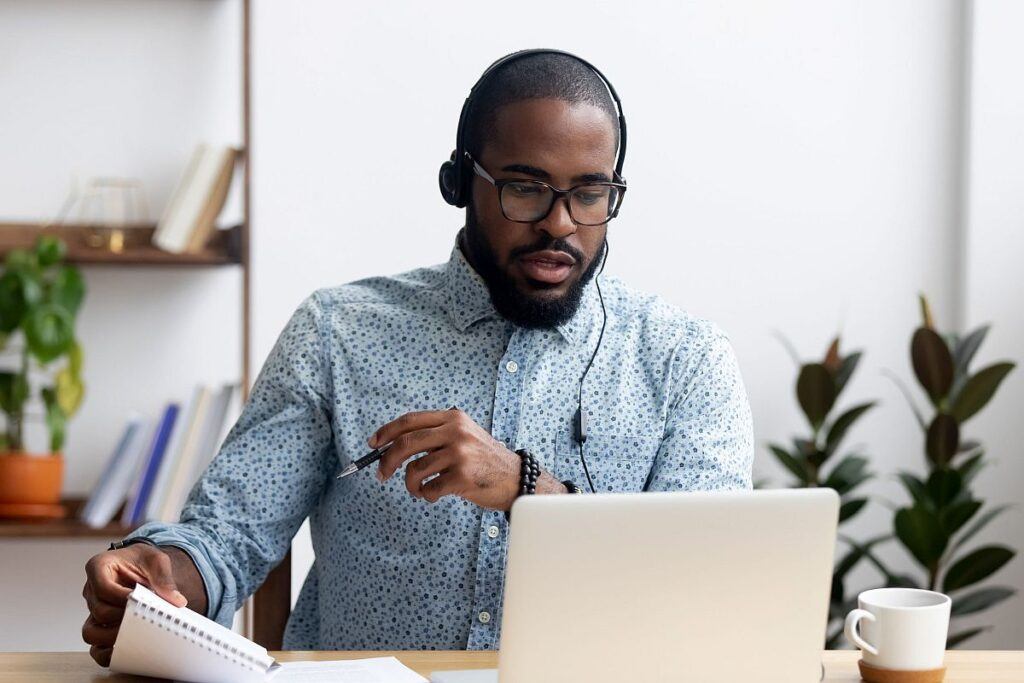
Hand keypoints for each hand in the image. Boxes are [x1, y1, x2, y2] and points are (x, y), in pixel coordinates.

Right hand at [81, 544, 192, 666]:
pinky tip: (126, 650)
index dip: (122, 598)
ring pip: (91, 632)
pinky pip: (95, 647)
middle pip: (99, 611)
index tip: (141, 600)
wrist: (142, 567)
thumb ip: (164, 577)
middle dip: (123, 617)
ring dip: (112, 637)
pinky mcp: (99, 626)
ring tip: (136, 635)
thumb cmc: (143, 561)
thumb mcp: (156, 560)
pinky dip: (107, 653)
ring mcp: (93, 610)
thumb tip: (176, 601)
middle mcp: (92, 591)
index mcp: (99, 568)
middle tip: (144, 618)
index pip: (103, 587)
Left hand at [371, 408, 523, 509]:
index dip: (387, 431)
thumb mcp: (464, 436)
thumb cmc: (484, 461)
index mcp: (453, 419)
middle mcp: (456, 432)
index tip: (373, 444)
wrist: (516, 479)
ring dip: (411, 485)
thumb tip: (393, 445)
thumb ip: (435, 435)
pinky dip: (426, 495)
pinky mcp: (462, 477)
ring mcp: (460, 454)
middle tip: (381, 474)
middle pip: (405, 443)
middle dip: (386, 461)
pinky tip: (436, 494)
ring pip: (415, 470)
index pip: (410, 420)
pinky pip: (429, 488)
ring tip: (419, 490)